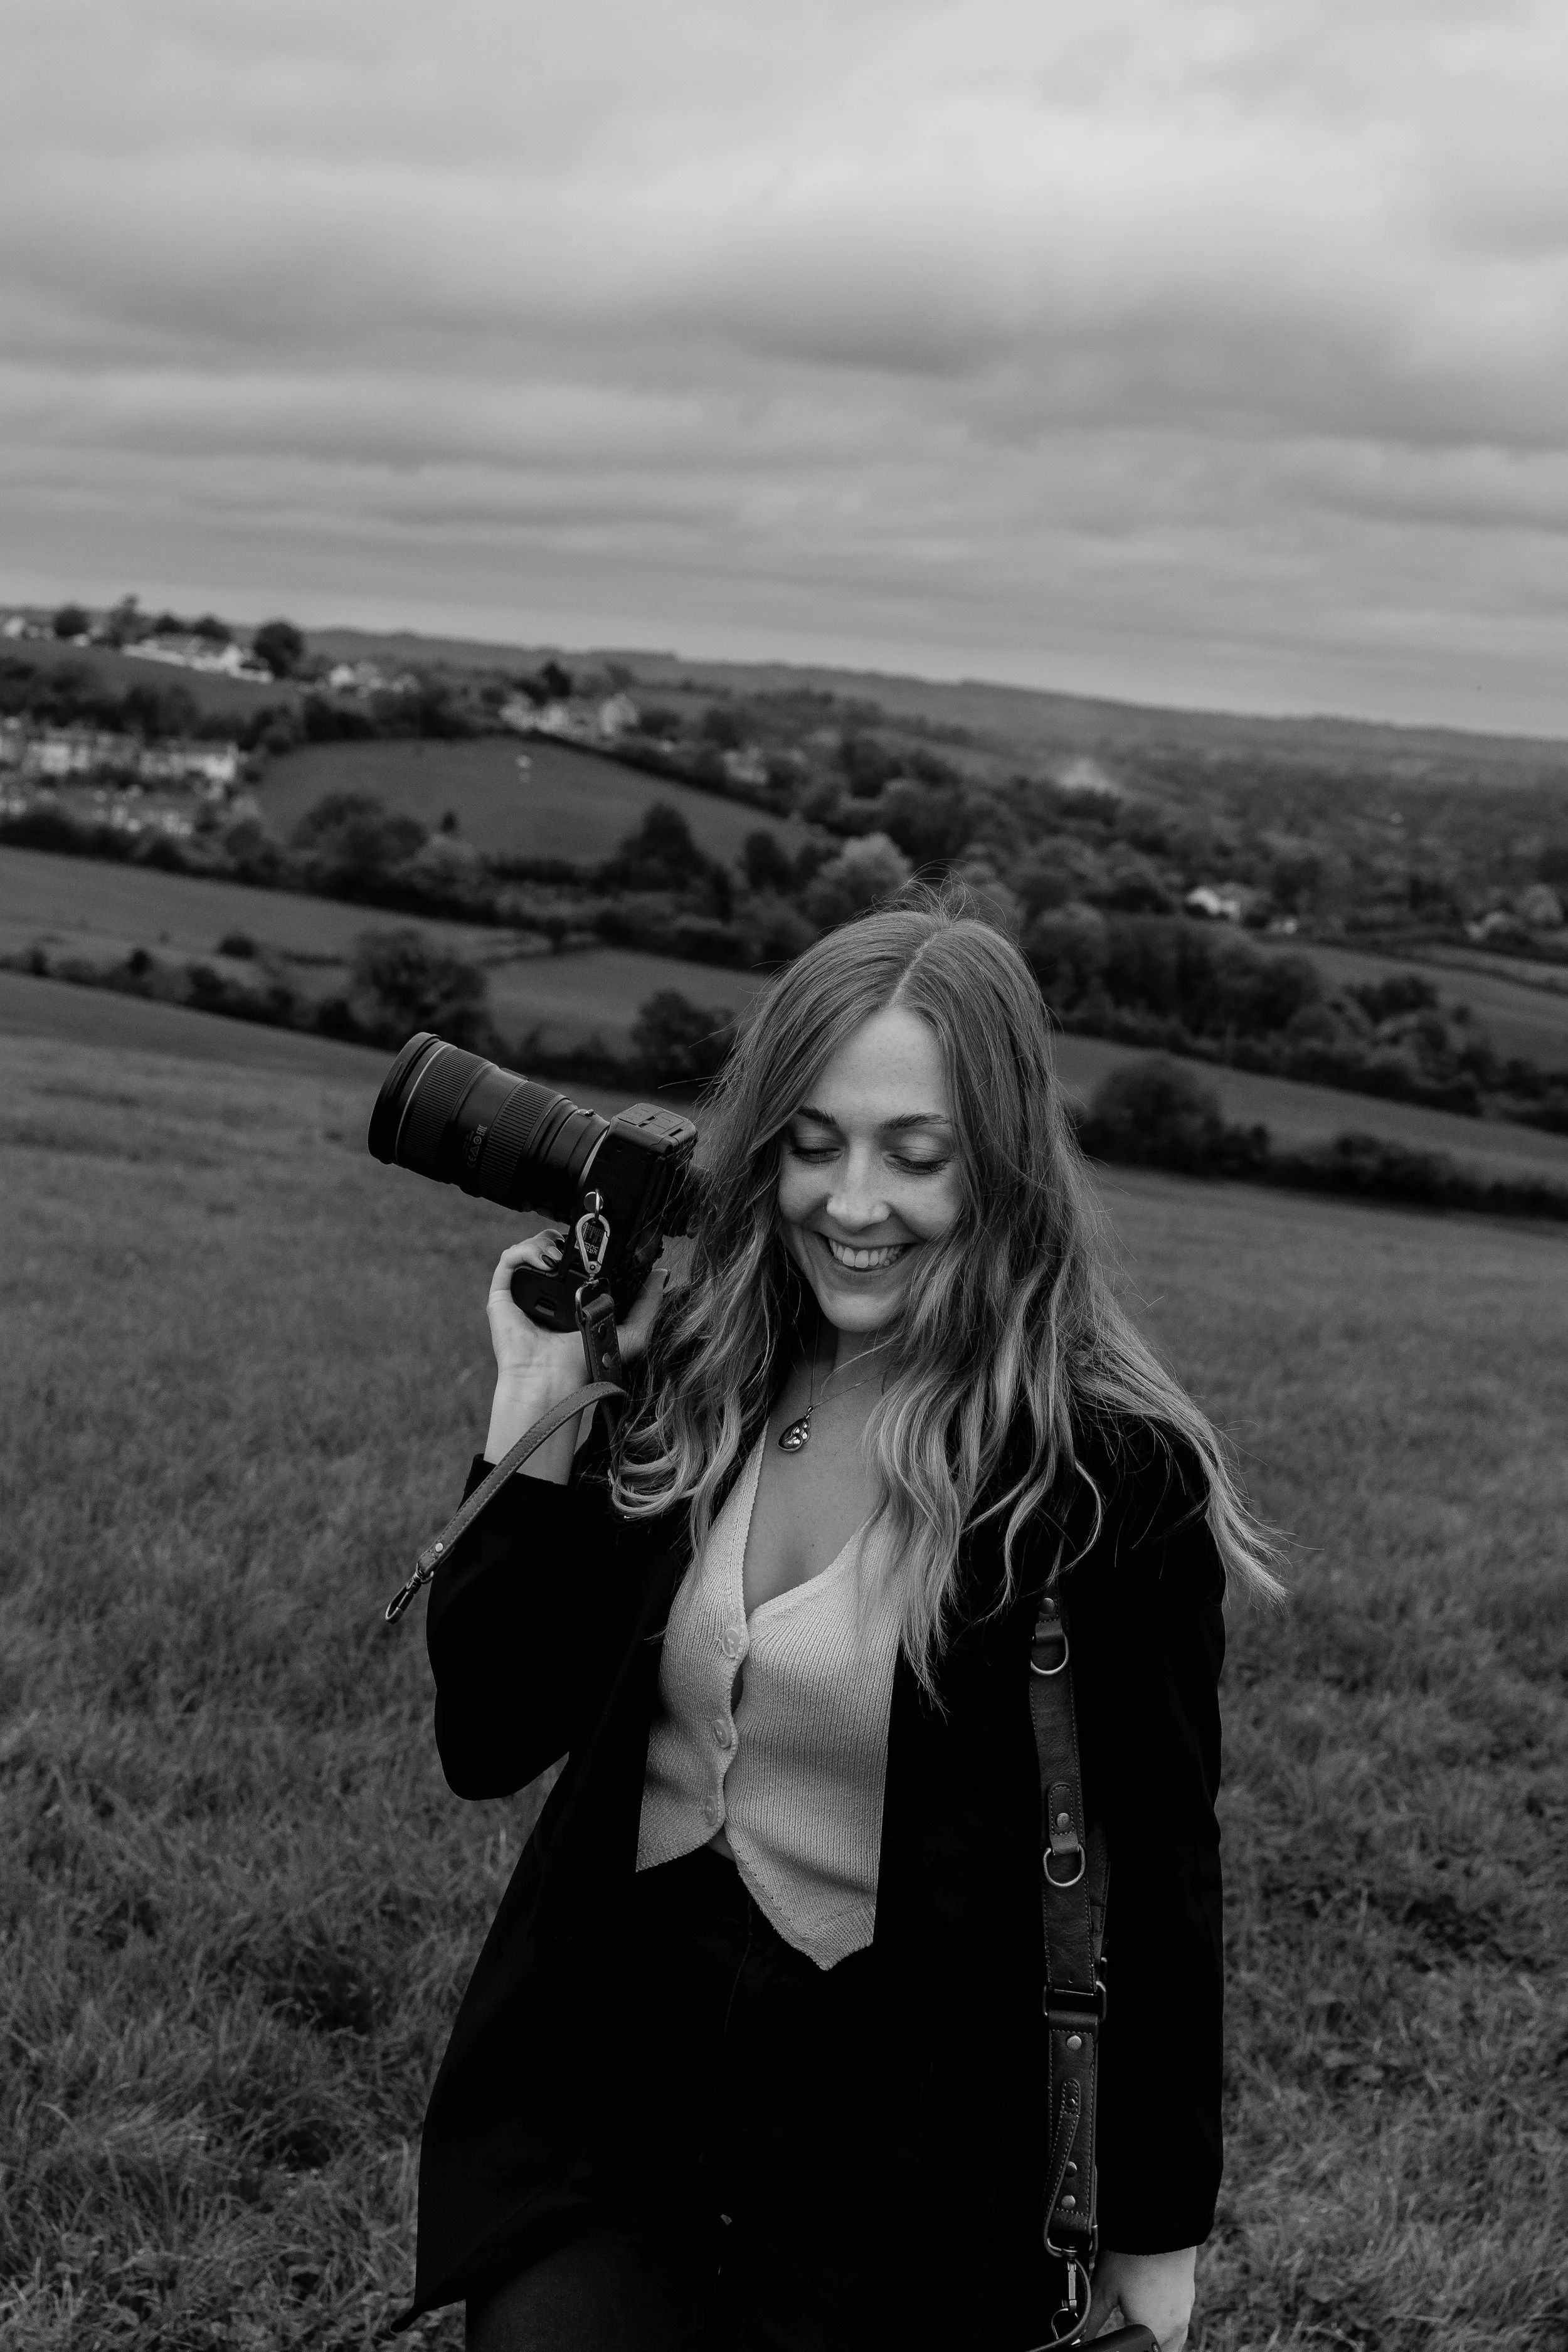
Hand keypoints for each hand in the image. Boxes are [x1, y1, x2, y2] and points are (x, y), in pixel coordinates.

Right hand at [487, 1230, 671, 1377]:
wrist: (551, 1380)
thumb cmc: (584, 1365)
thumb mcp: (630, 1334)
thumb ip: (648, 1305)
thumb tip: (662, 1274)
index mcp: (571, 1301)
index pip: (575, 1260)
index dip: (584, 1247)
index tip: (597, 1242)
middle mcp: (546, 1295)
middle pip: (551, 1248)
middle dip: (564, 1239)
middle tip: (577, 1247)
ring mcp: (523, 1293)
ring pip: (531, 1248)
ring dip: (546, 1241)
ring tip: (560, 1257)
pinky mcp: (502, 1295)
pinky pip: (509, 1259)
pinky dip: (526, 1250)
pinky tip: (544, 1261)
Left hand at [1086, 2246, 1195, 2349]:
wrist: (1161, 2223)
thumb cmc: (1132, 2255)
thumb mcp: (1104, 2288)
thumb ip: (1091, 2320)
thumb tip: (1078, 2338)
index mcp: (1154, 2332)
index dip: (1125, 2348)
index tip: (1114, 2339)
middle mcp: (1175, 2329)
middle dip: (1142, 2346)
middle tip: (1126, 2333)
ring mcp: (1185, 2314)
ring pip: (1173, 2344)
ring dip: (1156, 2342)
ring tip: (1137, 2327)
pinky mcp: (1189, 2299)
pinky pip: (1179, 2326)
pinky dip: (1166, 2327)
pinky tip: (1152, 2312)